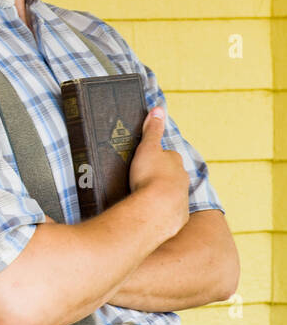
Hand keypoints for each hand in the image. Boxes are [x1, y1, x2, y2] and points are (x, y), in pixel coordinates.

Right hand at [128, 107, 189, 239]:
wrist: (157, 209)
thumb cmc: (150, 176)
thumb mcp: (147, 148)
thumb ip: (152, 129)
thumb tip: (159, 108)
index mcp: (175, 161)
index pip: (167, 155)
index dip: (156, 157)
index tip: (144, 161)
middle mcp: (182, 178)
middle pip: (172, 174)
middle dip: (160, 175)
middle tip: (142, 178)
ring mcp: (181, 197)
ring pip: (172, 192)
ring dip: (161, 193)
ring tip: (144, 197)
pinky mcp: (178, 215)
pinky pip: (170, 210)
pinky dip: (162, 210)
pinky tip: (150, 212)